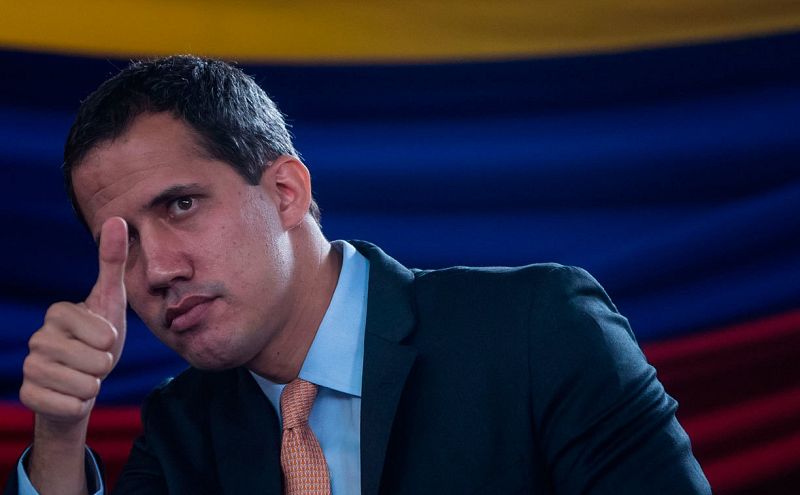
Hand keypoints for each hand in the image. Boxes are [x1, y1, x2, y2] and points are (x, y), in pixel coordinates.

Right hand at [20, 217, 127, 424]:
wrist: (83, 380)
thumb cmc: (100, 337)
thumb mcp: (111, 300)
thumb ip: (113, 261)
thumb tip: (117, 218)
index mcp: (58, 313)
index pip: (103, 334)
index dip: (111, 341)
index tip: (104, 339)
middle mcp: (38, 337)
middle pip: (95, 362)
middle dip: (105, 366)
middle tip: (95, 360)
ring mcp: (30, 366)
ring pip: (84, 386)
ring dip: (94, 386)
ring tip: (85, 377)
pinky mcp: (28, 395)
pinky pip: (68, 407)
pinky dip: (79, 406)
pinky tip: (71, 395)